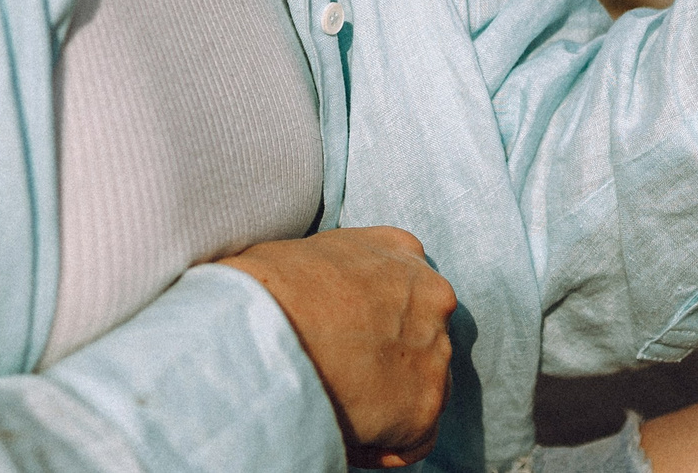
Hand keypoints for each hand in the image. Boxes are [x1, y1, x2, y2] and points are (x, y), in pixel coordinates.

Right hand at [219, 227, 456, 468]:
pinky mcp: (424, 405)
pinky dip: (384, 447)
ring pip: (423, 388)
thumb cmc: (263, 290)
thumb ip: (333, 275)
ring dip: (388, 405)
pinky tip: (346, 441)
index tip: (344, 344)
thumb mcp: (307, 253)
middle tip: (341, 380)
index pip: (403, 292)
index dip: (374, 324)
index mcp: (400, 251)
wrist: (263, 326)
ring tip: (335, 412)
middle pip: (420, 339)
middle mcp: (431, 295)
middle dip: (387, 363)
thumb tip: (315, 306)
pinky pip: (415, 439)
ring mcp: (434, 351)